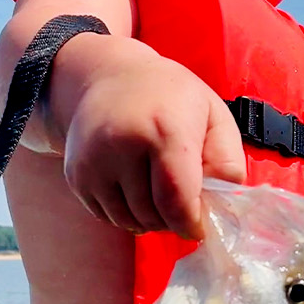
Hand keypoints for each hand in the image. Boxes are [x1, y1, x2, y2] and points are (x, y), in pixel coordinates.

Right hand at [56, 37, 247, 238]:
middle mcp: (122, 146)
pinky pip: (106, 216)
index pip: (176, 200)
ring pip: (128, 221)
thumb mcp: (212, 114)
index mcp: (164, 129)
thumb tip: (223, 205)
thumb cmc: (169, 96)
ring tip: (157, 195)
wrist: (107, 76)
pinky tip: (133, 189)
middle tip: (179, 203)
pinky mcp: (76, 176)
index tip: (198, 227)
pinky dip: (125, 214)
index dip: (190, 223)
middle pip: (153, 214)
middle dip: (171, 220)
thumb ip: (227, 159)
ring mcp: (94, 163)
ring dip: (148, 220)